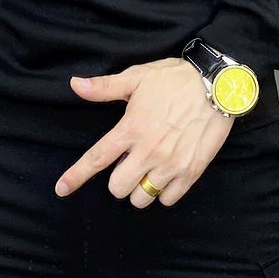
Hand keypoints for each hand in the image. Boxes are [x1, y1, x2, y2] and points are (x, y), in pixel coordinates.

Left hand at [56, 58, 233, 207]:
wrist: (217, 85)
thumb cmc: (175, 79)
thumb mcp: (137, 77)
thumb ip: (105, 86)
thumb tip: (75, 84)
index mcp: (131, 128)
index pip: (97, 158)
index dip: (76, 176)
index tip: (61, 189)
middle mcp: (148, 151)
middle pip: (118, 188)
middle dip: (118, 180)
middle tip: (128, 164)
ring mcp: (170, 165)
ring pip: (141, 198)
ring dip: (139, 189)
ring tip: (147, 170)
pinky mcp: (191, 172)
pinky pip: (168, 200)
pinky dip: (163, 192)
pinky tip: (166, 174)